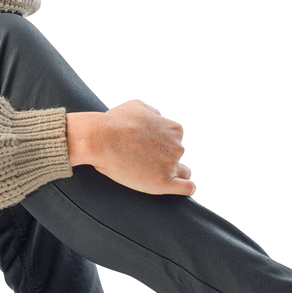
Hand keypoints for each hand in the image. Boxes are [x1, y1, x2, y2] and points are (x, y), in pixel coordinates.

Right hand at [67, 98, 198, 196]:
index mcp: (174, 128)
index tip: (157, 147)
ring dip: (180, 173)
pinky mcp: (163, 182)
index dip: (168, 142)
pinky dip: (191, 188)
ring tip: (165, 175)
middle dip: (170, 157)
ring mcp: (171, 165)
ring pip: (187, 171)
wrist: (101, 139)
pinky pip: (188, 187)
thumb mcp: (137, 104)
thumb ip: (153, 109)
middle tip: (152, 160)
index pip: (180, 137)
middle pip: (182, 154)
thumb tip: (159, 113)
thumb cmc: (114, 122)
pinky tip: (189, 188)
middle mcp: (177, 146)